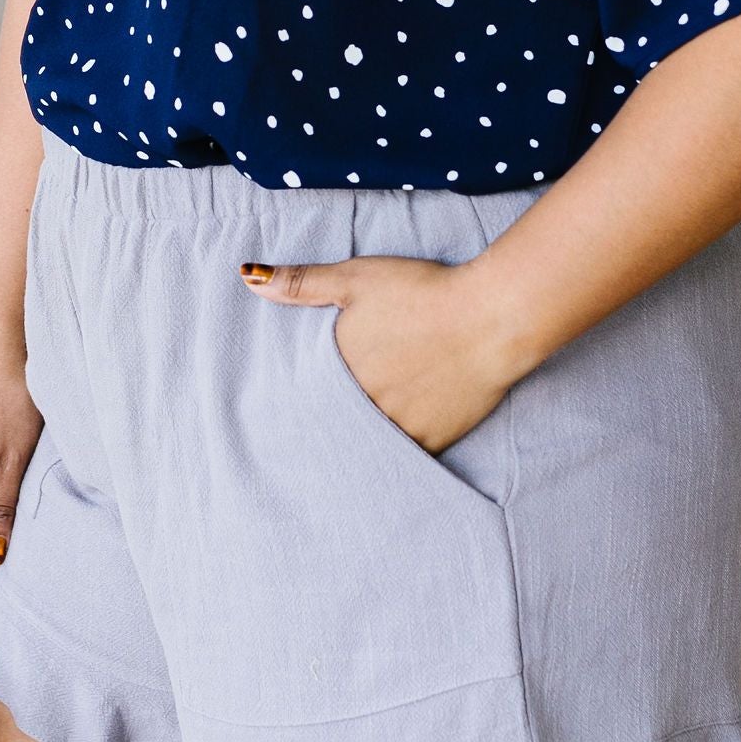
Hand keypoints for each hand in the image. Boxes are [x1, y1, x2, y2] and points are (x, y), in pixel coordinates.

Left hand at [238, 252, 527, 452]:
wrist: (493, 317)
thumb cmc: (423, 291)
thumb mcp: (356, 278)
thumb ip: (300, 283)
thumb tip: (247, 277)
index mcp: (339, 371)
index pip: (302, 399)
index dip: (292, 407)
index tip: (273, 422)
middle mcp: (365, 407)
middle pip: (332, 428)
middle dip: (320, 433)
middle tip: (296, 453)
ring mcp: (400, 428)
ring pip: (364, 448)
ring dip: (353, 449)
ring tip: (338, 463)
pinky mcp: (433, 441)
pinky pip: (402, 458)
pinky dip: (391, 458)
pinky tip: (380, 463)